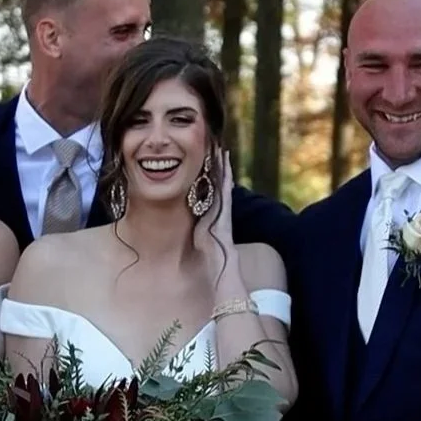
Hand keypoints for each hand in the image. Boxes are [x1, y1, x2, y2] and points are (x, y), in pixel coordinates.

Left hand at [197, 145, 237, 274]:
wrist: (223, 271)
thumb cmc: (212, 261)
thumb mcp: (201, 242)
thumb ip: (199, 233)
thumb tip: (194, 231)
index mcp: (215, 218)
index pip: (214, 193)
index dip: (214, 178)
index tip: (212, 163)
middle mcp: (222, 213)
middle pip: (220, 185)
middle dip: (220, 168)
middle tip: (218, 149)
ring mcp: (225, 212)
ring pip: (224, 186)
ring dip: (223, 169)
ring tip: (222, 152)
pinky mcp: (226, 214)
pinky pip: (225, 193)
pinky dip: (225, 180)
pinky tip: (224, 168)